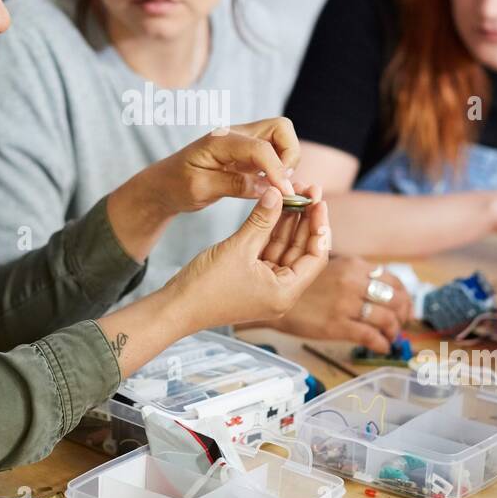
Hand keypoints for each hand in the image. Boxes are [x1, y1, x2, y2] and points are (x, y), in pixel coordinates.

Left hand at [143, 117, 299, 215]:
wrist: (163, 185)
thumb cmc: (176, 185)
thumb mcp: (199, 189)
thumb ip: (233, 185)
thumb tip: (268, 188)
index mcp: (220, 140)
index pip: (260, 148)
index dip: (277, 170)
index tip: (286, 194)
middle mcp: (235, 134)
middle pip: (281, 128)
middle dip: (290, 155)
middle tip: (282, 184)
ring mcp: (243, 142)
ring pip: (282, 138)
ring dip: (287, 161)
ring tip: (276, 187)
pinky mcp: (247, 154)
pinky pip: (275, 153)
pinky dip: (281, 167)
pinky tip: (272, 188)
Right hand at [163, 183, 329, 331]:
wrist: (176, 306)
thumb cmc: (206, 287)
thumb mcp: (238, 248)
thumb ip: (262, 220)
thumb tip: (277, 193)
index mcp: (285, 292)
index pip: (315, 256)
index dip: (320, 226)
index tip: (319, 201)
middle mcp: (280, 292)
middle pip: (302, 251)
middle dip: (305, 220)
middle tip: (309, 191)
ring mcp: (266, 286)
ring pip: (285, 249)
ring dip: (288, 223)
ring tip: (292, 193)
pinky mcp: (252, 279)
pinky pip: (268, 251)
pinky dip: (271, 231)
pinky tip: (274, 208)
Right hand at [271, 256, 413, 351]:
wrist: (271, 295)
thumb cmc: (299, 282)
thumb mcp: (329, 265)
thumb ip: (354, 273)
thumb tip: (379, 286)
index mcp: (354, 265)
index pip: (393, 279)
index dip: (405, 296)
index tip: (405, 306)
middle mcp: (353, 282)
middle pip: (395, 299)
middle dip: (404, 315)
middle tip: (402, 324)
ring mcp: (346, 304)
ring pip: (386, 319)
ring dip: (394, 331)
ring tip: (391, 337)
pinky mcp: (336, 325)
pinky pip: (370, 336)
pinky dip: (381, 343)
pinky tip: (381, 346)